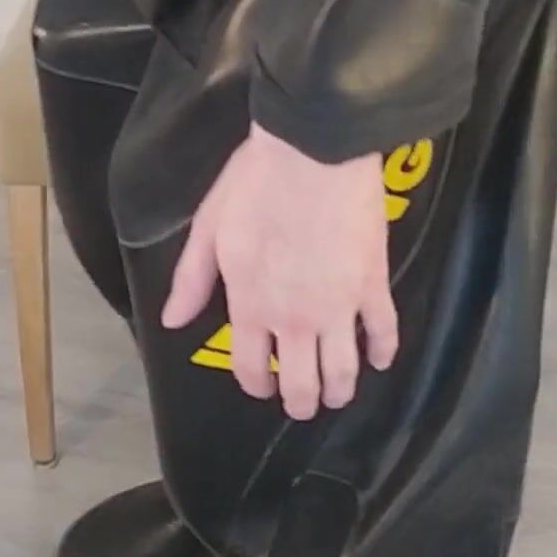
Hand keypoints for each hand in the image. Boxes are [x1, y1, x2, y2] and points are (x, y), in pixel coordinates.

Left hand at [162, 123, 398, 418]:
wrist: (313, 151)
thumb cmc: (256, 183)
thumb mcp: (210, 226)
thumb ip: (192, 279)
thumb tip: (173, 321)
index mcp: (250, 305)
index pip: (250, 366)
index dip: (255, 384)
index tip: (261, 386)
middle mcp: (294, 319)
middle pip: (300, 382)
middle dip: (300, 401)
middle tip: (304, 405)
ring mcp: (338, 306)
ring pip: (343, 370)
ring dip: (340, 390)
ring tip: (338, 395)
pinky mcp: (372, 284)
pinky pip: (383, 330)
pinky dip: (383, 351)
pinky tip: (381, 359)